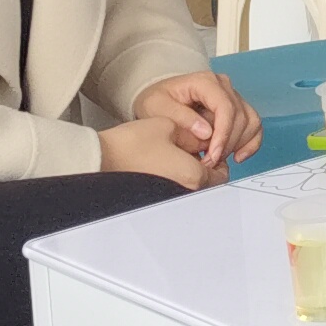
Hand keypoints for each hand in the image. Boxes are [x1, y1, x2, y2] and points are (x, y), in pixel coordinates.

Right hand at [98, 115, 224, 187]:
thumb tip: (204, 138)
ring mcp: (172, 197)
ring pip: (194, 186)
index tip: (212, 146)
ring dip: (192, 172)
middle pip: (210, 183)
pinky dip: (179, 177)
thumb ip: (194, 134)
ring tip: (178, 154)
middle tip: (197, 149)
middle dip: (208, 166)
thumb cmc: (131, 145)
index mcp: (194, 175)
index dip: (219, 156)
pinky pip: (179, 188)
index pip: (223, 172)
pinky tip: (166, 162)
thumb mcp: (169, 126)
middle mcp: (186, 191)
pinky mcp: (158, 198)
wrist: (102, 159)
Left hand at [133, 71, 260, 167]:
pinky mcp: (237, 109)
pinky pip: (254, 126)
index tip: (213, 155)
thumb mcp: (156, 108)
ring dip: (237, 145)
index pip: (225, 107)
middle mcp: (223, 86)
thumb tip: (207, 133)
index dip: (223, 134)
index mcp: (205, 81)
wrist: (158, 101)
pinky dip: (250, 143)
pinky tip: (238, 156)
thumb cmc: (156, 102)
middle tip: (208, 162)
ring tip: (216, 159)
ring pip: (250, 122)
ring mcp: (232, 96)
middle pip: (239, 117)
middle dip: (226, 144)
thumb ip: (180, 118)